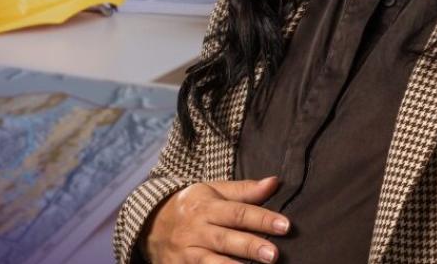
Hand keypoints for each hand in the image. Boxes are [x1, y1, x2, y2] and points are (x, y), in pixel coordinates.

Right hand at [140, 176, 289, 262]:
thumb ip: (244, 190)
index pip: (238, 212)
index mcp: (207, 206)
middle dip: (250, 246)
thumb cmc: (192, 206)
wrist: (150, 224)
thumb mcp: (213, 191)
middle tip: (274, 255)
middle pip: (226, 239)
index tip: (285, 225)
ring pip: (212, 262)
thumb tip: (275, 182)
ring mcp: (187, 252)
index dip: (262, 219)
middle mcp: (196, 230)